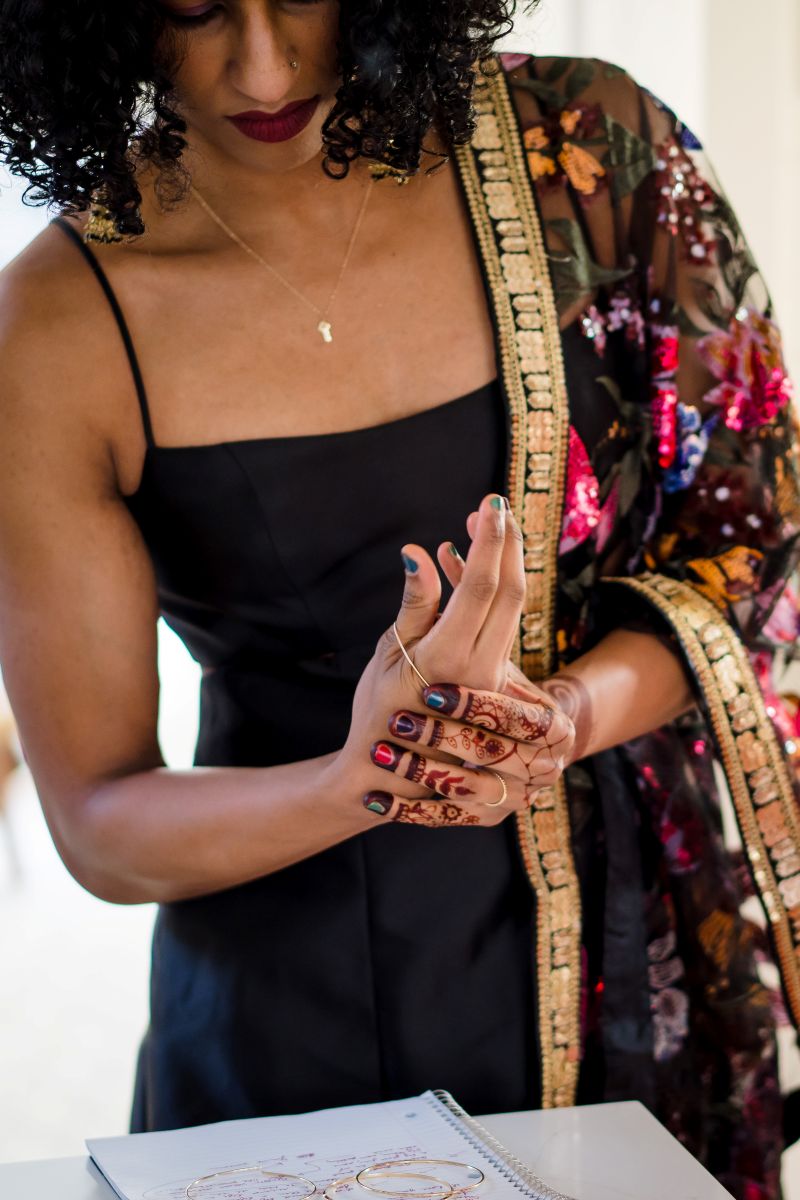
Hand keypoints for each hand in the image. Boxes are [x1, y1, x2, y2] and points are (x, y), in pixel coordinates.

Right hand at [334, 492, 546, 824]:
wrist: (391, 777)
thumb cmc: (377, 716)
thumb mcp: (387, 658)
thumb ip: (414, 606)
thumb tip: (418, 554)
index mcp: (450, 659)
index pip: (484, 587)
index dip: (491, 540)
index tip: (491, 502)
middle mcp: (482, 669)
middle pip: (511, 593)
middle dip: (506, 544)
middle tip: (492, 508)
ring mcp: (493, 679)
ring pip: (510, 610)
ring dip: (501, 566)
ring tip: (479, 530)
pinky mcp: (495, 683)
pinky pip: (501, 627)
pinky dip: (491, 594)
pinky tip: (471, 572)